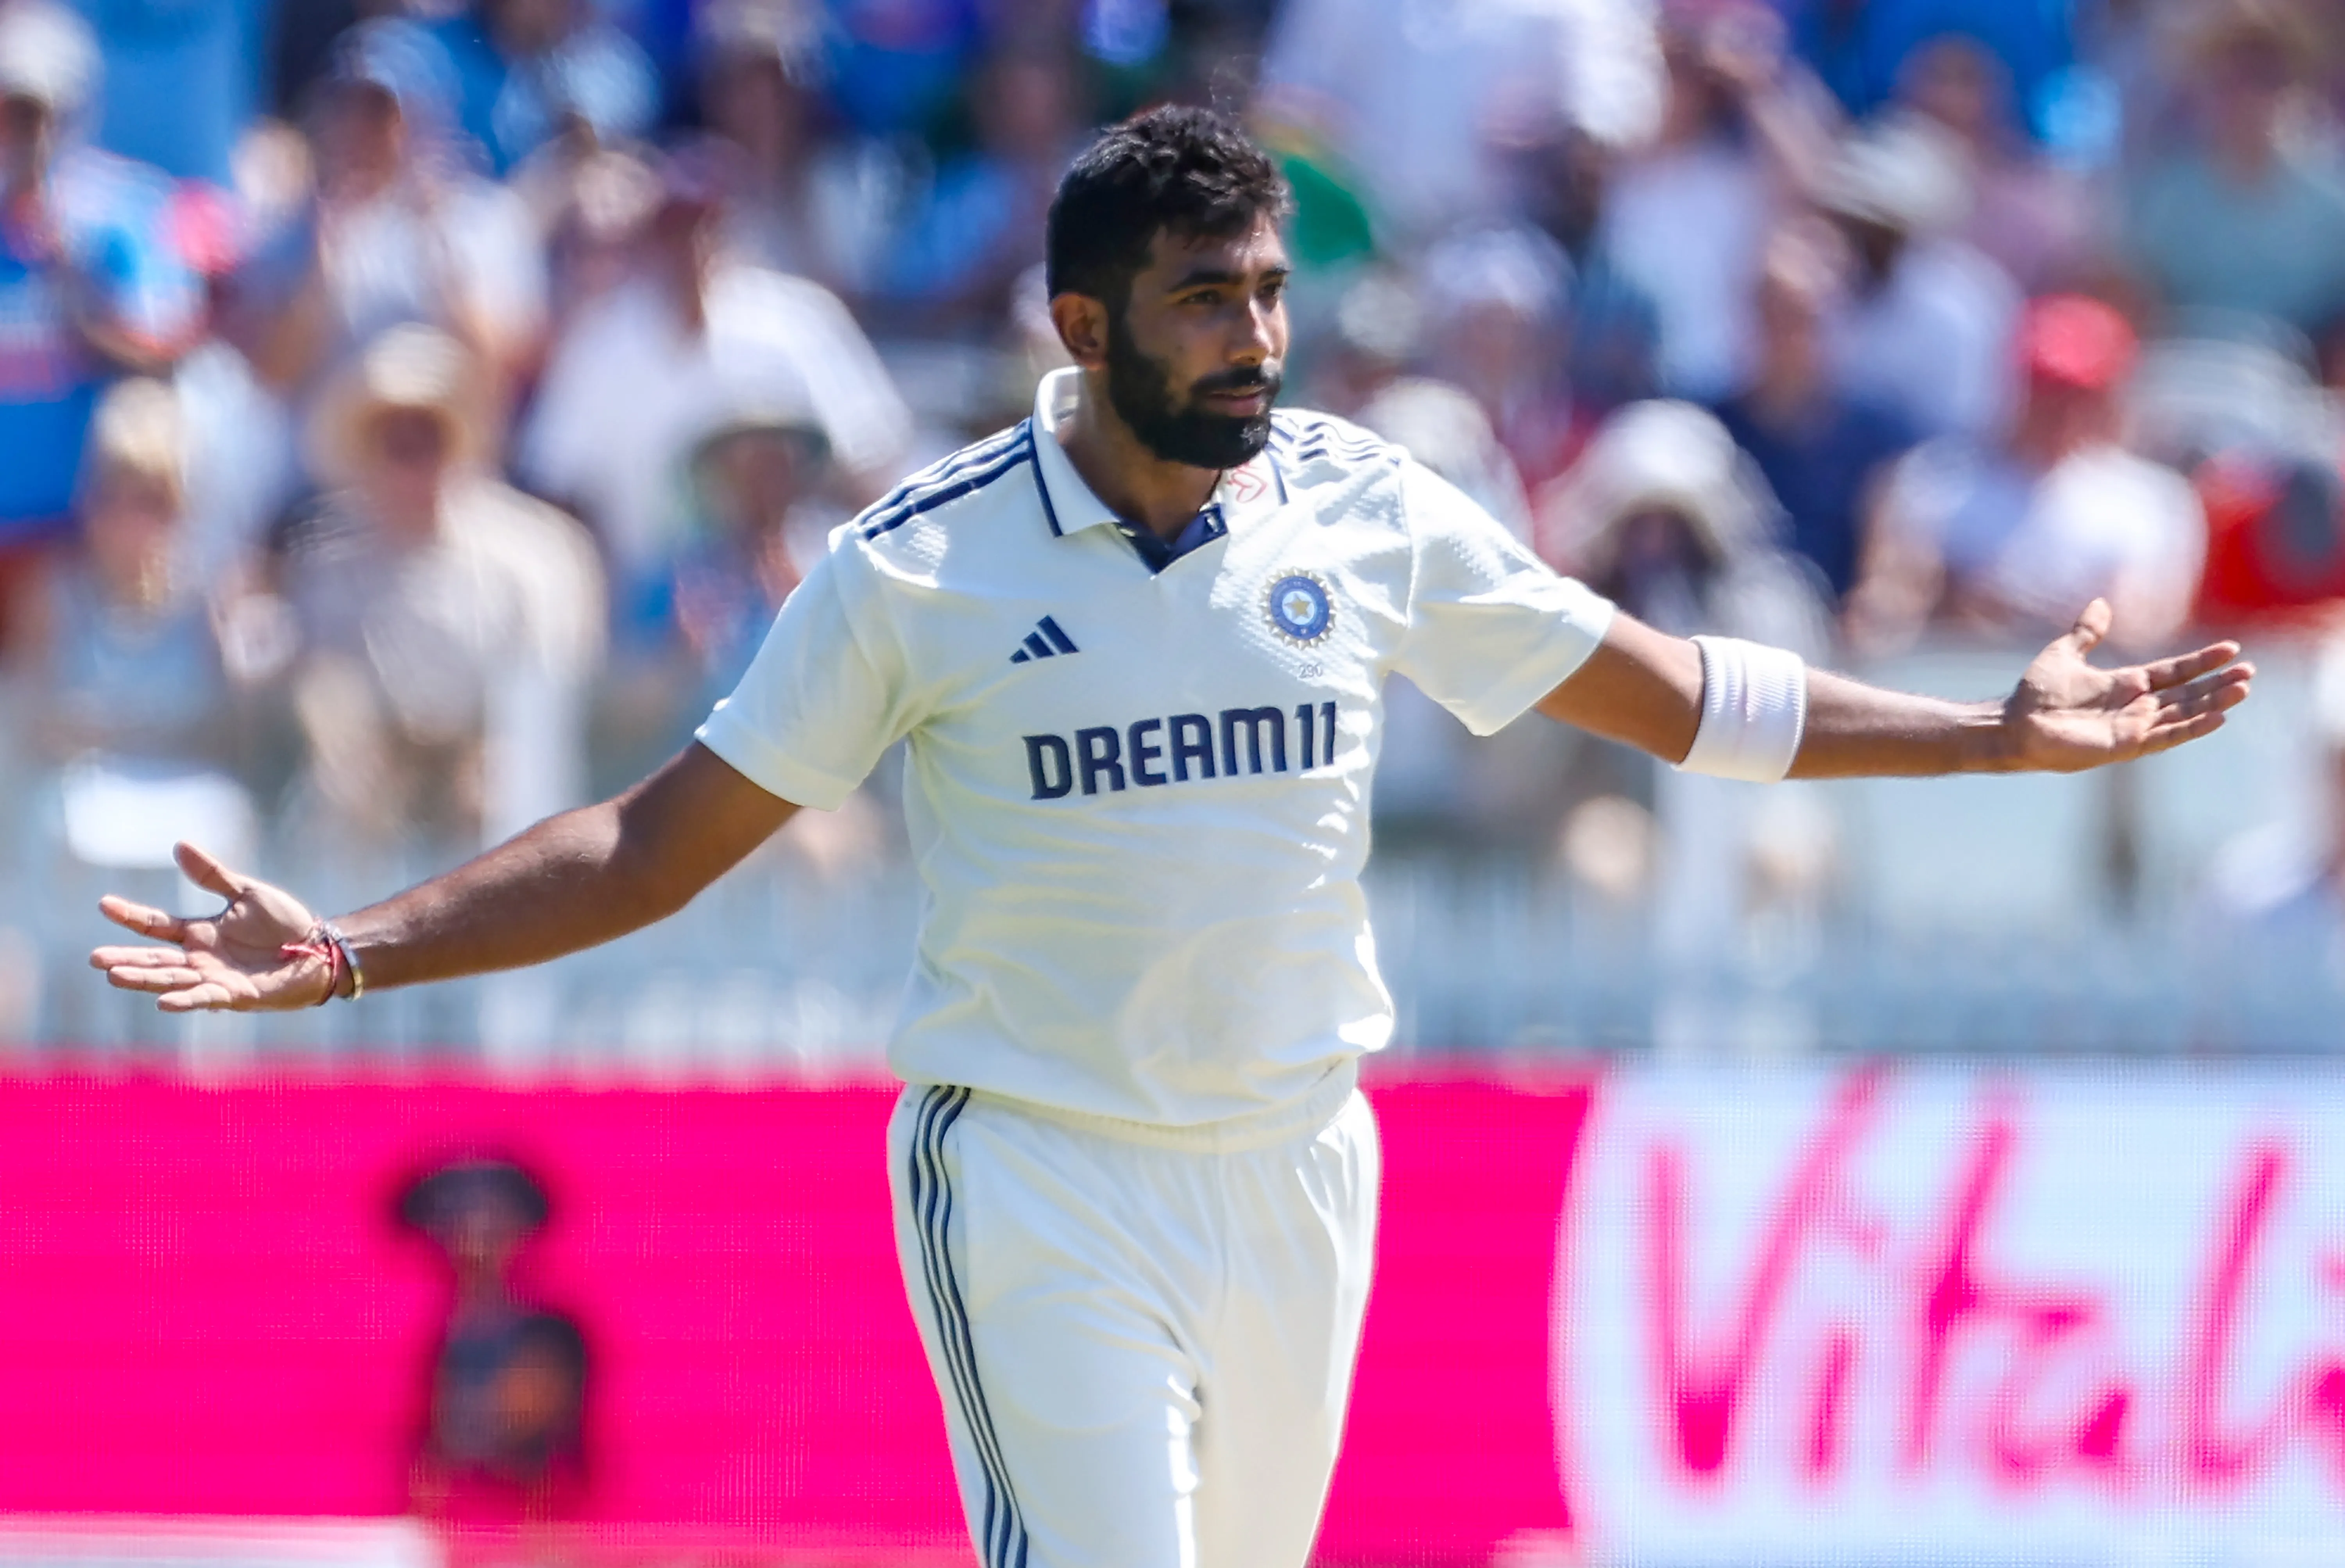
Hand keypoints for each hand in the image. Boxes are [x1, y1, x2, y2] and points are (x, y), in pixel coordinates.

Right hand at [89, 842, 334, 1010]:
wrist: (321, 949)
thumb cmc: (286, 923)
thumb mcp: (247, 893)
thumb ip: (212, 875)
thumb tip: (179, 845)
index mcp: (200, 932)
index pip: (157, 925)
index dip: (131, 916)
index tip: (103, 904)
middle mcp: (201, 958)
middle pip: (155, 959)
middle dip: (126, 959)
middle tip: (95, 958)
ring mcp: (215, 978)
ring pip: (171, 980)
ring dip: (144, 979)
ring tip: (113, 975)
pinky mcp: (235, 995)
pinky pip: (205, 998)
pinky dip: (185, 999)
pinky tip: (163, 1001)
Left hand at [2000, 600, 2252, 772]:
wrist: (2014, 723)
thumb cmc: (2035, 693)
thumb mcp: (2065, 653)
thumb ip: (2087, 632)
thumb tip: (2101, 602)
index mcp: (2125, 684)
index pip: (2174, 671)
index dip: (2201, 661)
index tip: (2231, 649)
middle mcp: (2134, 707)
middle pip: (2187, 693)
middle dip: (2218, 683)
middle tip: (2250, 672)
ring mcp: (2132, 727)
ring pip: (2184, 714)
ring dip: (2214, 703)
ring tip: (2243, 690)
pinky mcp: (2125, 746)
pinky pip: (2165, 737)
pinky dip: (2191, 728)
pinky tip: (2217, 718)